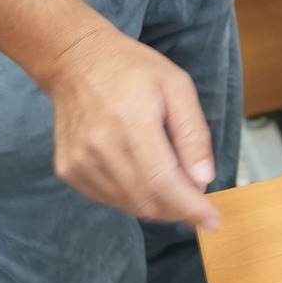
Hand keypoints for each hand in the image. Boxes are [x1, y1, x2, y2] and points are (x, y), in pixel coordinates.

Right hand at [42, 23, 221, 227]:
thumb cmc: (131, 69)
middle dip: (178, 208)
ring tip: (169, 176)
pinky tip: (141, 171)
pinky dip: (132, 195)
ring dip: (157, 203)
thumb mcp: (177, 86)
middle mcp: (100, 148)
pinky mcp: (68, 170)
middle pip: (146, 201)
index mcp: (131, 123)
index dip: (190, 208)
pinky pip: (109, 198)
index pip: (163, 183)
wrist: (76, 61)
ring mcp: (80, 162)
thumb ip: (192, 133)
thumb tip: (202, 180)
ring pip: (129, 205)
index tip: (213, 221)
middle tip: (196, 195)